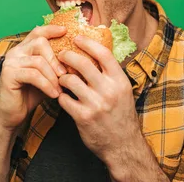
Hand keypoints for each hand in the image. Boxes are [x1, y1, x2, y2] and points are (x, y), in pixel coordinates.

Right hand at [0, 25, 67, 131]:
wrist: (14, 115)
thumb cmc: (31, 95)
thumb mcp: (47, 77)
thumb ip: (56, 66)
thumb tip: (78, 60)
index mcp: (24, 49)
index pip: (37, 32)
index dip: (51, 29)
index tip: (66, 30)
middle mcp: (15, 52)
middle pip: (39, 43)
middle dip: (56, 59)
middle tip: (65, 74)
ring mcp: (10, 62)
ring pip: (38, 61)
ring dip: (53, 76)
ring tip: (60, 88)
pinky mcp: (8, 74)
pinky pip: (33, 75)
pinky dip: (47, 85)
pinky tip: (54, 94)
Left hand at [57, 35, 142, 163]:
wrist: (123, 146)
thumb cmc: (120, 115)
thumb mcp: (122, 91)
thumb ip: (109, 73)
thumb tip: (95, 50)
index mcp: (119, 81)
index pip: (103, 53)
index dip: (87, 42)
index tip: (76, 37)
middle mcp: (109, 91)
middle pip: (82, 63)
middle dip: (68, 55)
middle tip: (61, 54)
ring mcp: (95, 104)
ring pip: (69, 80)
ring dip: (61, 77)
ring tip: (61, 77)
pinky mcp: (83, 117)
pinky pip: (64, 99)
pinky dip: (60, 95)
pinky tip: (62, 95)